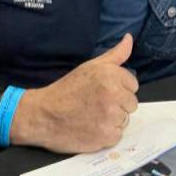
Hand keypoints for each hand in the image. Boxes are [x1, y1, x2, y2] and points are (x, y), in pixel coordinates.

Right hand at [11, 35, 138, 152]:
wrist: (43, 114)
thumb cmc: (66, 90)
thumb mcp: (90, 66)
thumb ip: (115, 54)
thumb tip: (129, 38)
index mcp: (111, 75)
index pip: (133, 85)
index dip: (118, 89)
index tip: (103, 92)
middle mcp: (114, 94)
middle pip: (131, 104)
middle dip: (117, 105)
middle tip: (96, 105)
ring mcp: (111, 116)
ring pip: (125, 120)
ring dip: (112, 120)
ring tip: (92, 116)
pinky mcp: (106, 136)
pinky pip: (117, 135)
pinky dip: (106, 134)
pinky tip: (91, 128)